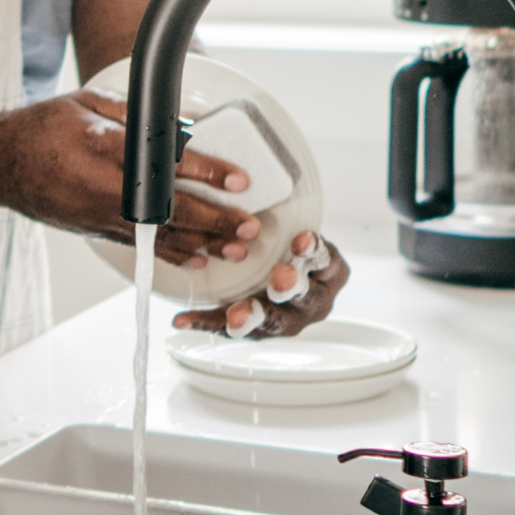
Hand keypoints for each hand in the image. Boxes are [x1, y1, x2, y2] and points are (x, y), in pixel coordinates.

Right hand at [0, 90, 270, 264]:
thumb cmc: (40, 129)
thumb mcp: (86, 104)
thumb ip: (133, 112)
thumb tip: (178, 122)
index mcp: (103, 148)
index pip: (164, 163)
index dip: (206, 173)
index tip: (237, 179)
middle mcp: (103, 188)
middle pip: (169, 209)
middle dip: (214, 220)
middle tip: (249, 226)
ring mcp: (98, 215)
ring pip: (158, 235)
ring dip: (200, 243)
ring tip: (234, 249)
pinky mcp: (94, 231)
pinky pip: (139, 246)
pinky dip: (169, 253)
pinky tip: (196, 258)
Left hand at [175, 229, 351, 337]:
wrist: (287, 275)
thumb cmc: (291, 246)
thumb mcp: (299, 232)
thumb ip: (288, 217)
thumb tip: (249, 182)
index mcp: (330, 272)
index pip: (327, 260)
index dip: (315, 252)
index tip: (300, 240)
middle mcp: (314, 300)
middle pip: (306, 297)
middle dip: (291, 287)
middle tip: (279, 278)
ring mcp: (288, 319)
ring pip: (273, 321)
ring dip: (253, 316)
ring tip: (236, 314)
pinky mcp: (257, 331)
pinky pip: (230, 328)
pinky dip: (207, 322)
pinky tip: (185, 319)